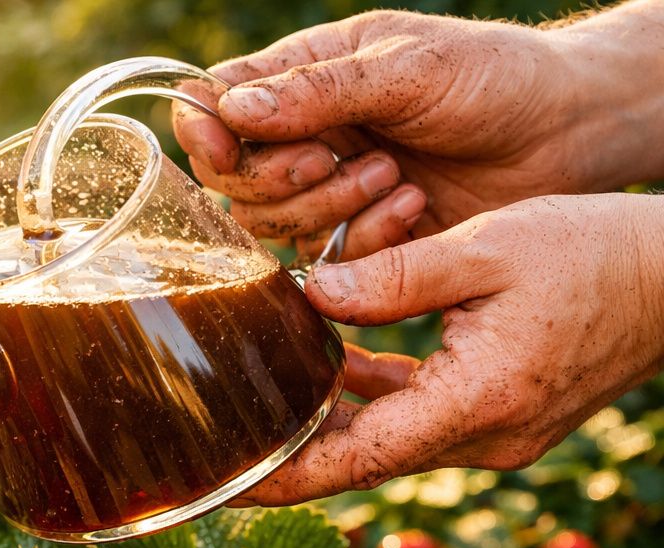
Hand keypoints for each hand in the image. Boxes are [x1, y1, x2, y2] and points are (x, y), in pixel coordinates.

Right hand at [172, 7, 663, 258]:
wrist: (564, 135)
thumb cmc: (493, 79)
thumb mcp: (410, 67)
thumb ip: (320, 91)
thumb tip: (233, 111)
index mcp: (303, 73)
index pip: (214, 103)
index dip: (204, 130)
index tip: (226, 145)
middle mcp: (303, 133)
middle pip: (231, 177)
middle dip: (276, 176)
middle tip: (330, 159)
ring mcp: (326, 189)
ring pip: (270, 224)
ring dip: (328, 206)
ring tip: (394, 175)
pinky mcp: (357, 239)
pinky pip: (324, 260)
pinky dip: (365, 238)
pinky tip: (413, 206)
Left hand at [243, 193, 663, 503]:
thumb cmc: (596, 253)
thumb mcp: (490, 247)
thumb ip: (395, 276)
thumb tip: (308, 294)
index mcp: (475, 404)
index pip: (355, 463)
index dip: (282, 479)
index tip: (223, 485)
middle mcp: (482, 438)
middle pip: (360, 460)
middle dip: (288, 456)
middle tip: (214, 447)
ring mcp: (494, 433)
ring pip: (386, 438)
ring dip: (327, 424)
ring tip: (254, 405)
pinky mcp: (500, 414)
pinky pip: (417, 414)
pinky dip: (372, 397)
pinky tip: (328, 366)